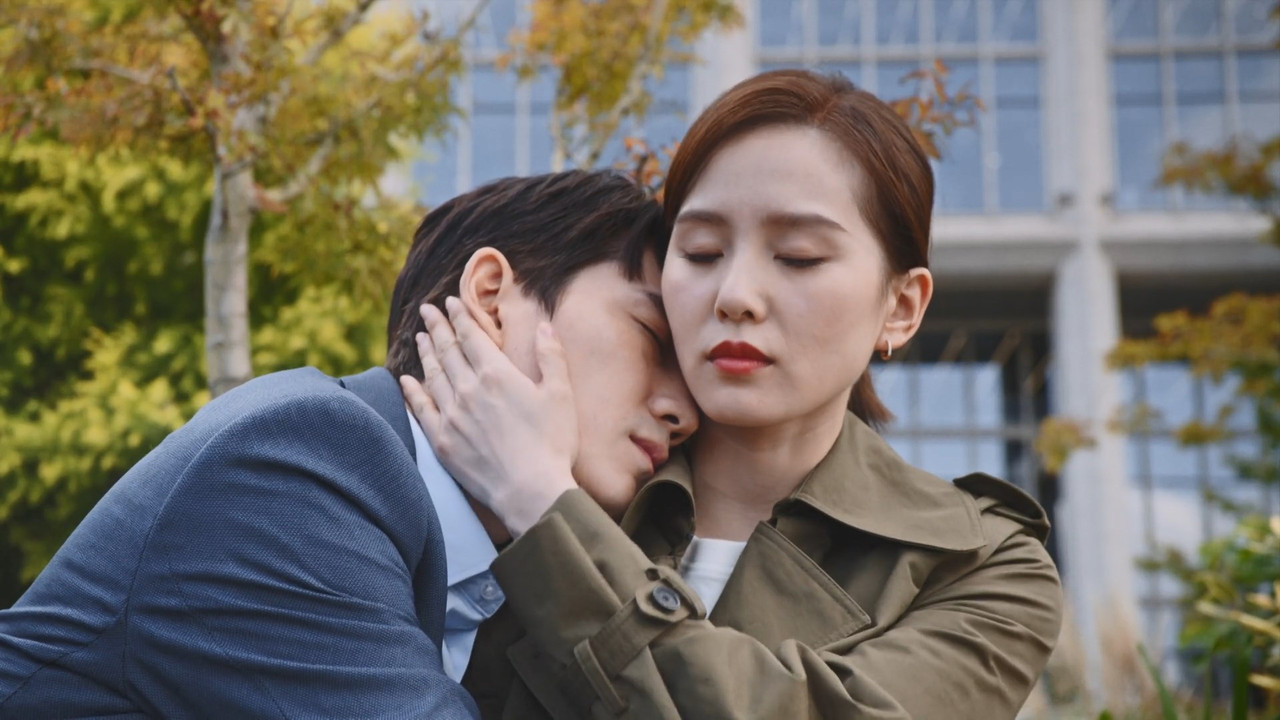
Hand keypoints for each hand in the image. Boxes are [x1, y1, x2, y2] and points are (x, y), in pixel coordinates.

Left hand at [399, 297, 577, 536]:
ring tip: (419, 338)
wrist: (530, 491)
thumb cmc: (552, 443)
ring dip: (425, 353)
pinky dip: (411, 391)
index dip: (460, 316)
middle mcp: (468, 389)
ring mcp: (452, 416)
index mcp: (496, 374)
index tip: (450, 302)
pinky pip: (420, 409)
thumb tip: (544, 326)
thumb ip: (551, 356)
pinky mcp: (443, 442)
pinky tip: (405, 381)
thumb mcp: (561, 394)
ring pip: (432, 375)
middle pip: (447, 350)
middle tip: (427, 311)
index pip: (471, 336)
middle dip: (437, 327)